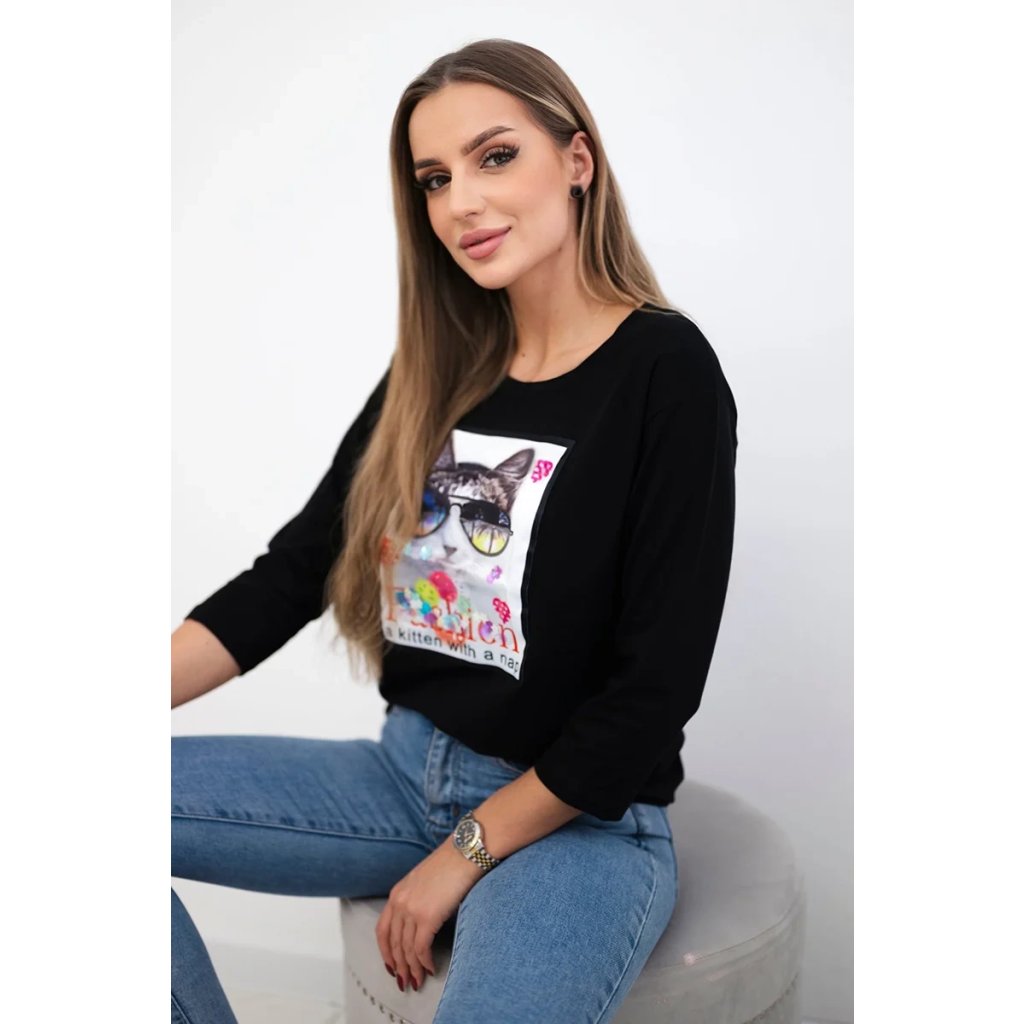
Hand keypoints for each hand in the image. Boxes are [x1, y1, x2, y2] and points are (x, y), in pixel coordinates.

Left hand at [375, 835, 482, 990]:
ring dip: (412, 969)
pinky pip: (421, 948)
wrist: (464, 852)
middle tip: (405, 982)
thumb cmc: (450, 863)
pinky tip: (430, 969)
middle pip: (393, 944)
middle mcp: (399, 903)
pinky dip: (425, 962)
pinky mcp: (427, 917)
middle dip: (399, 966)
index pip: (382, 930)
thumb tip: (420, 921)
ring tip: (418, 981)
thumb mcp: (423, 880)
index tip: (391, 966)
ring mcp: (412, 910)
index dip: (385, 952)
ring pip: (406, 950)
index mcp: (397, 893)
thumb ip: (416, 898)